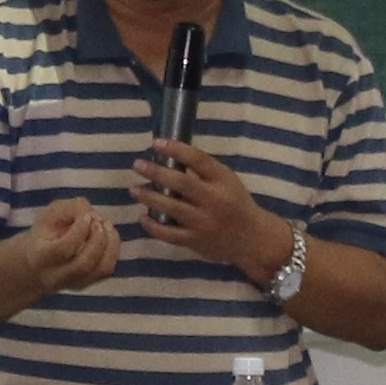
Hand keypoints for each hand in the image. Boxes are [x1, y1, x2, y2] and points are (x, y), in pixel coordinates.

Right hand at [19, 197, 117, 298]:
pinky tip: (107, 234)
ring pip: (102, 269)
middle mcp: (57, 276)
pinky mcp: (88, 284)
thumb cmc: (44, 235)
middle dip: (97, 238)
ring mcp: (74, 283)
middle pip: (84, 264)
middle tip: (98, 220)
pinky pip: (107, 268)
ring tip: (105, 224)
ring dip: (110, 242)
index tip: (86, 215)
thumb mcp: (49, 216)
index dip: (80, 230)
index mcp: (41, 258)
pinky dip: (113, 248)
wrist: (38, 266)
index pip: (64, 249)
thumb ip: (70, 208)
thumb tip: (92, 214)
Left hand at [128, 139, 287, 281]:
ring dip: (149, 197)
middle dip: (156, 172)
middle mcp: (213, 200)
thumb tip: (169, 159)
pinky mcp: (194, 241)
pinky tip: (143, 216)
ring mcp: (203, 222)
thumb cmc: (235, 204)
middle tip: (137, 165)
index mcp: (222, 181)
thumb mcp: (227, 181)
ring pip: (171, 208)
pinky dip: (153, 225)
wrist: (251, 239)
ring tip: (134, 189)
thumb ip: (204, 172)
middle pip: (181, 182)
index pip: (198, 160)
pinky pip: (168, 234)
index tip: (157, 143)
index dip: (176, 150)